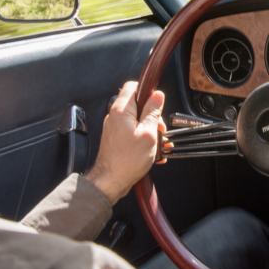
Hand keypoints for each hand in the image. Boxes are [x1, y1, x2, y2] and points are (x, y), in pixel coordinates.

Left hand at [85, 81, 165, 204]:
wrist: (110, 182)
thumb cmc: (126, 161)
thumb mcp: (148, 134)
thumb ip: (153, 112)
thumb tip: (158, 96)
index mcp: (121, 110)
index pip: (133, 86)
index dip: (148, 92)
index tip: (157, 104)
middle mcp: (115, 117)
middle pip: (138, 105)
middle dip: (152, 116)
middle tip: (159, 130)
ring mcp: (114, 128)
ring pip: (137, 120)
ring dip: (149, 130)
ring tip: (156, 144)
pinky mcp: (116, 139)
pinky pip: (133, 132)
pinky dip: (143, 139)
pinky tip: (150, 151)